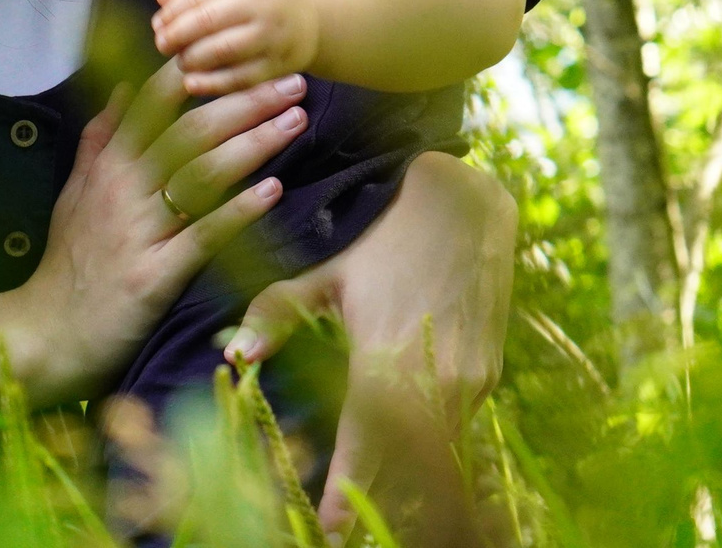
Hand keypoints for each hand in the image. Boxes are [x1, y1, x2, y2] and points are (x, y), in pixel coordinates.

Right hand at [9, 63, 309, 402]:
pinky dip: (239, 210)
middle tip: (292, 81)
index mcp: (108, 165)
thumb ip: (101, 138)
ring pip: (202, 174)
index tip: (243, 49)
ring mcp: (139, 231)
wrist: (48, 333)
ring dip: (254, 144)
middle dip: (245, 101)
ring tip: (295, 121)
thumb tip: (127, 87)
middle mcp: (122, 189)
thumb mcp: (75, 192)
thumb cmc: (70, 261)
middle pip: (191, 131)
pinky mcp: (154, 275)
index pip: (155, 102)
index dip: (200, 72)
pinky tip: (274, 190)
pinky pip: (203, 235)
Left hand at [152, 0, 321, 94]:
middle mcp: (261, 3)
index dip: (173, 11)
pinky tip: (192, 84)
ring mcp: (272, 35)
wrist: (316, 15)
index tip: (159, 24)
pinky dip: (212, 83)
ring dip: (192, 59)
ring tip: (182, 62)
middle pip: (208, 20)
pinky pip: (240, 78)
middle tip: (162, 45)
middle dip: (177, 35)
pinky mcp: (278, 64)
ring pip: (222, 50)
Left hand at [224, 152, 514, 541]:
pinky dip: (435, 456)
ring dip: (409, 486)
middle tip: (345, 531)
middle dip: (377, 503)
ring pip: (437, 456)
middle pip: (405, 469)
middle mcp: (434, 380)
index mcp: (386, 360)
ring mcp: (469, 381)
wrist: (466, 206)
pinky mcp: (489, 375)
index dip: (347, 495)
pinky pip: (459, 431)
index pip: (365, 449)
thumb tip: (233, 354)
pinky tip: (412, 470)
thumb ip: (276, 315)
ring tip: (378, 512)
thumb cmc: (383, 234)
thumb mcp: (325, 271)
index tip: (328, 530)